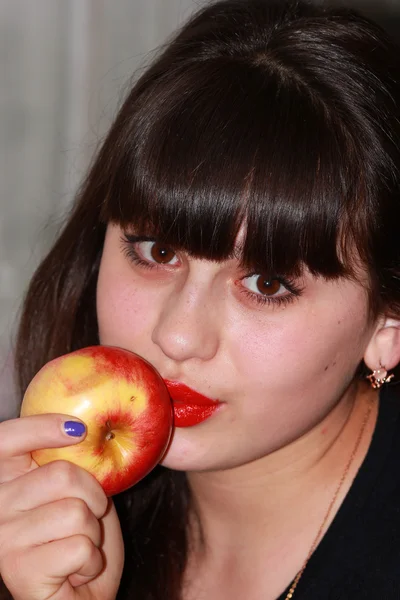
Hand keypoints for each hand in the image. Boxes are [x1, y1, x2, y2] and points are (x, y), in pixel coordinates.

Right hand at [0, 414, 123, 599]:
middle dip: (93, 495)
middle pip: (61, 474)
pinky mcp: (19, 569)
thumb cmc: (77, 540)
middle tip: (90, 514)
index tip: (77, 429)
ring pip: (75, 511)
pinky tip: (76, 569)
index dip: (40, 427)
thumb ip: (68, 466)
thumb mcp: (75, 493)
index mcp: (6, 481)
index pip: (7, 439)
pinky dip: (91, 559)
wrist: (79, 597)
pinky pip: (80, 545)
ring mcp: (4, 538)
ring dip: (93, 530)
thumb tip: (80, 432)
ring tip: (80, 544)